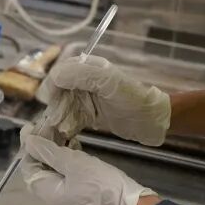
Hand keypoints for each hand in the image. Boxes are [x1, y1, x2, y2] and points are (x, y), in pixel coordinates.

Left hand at [19, 126, 156, 204]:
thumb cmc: (101, 184)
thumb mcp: (74, 163)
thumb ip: (49, 152)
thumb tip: (28, 142)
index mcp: (50, 195)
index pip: (29, 169)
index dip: (29, 149)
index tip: (33, 129)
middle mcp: (55, 201)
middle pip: (41, 172)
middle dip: (43, 151)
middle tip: (49, 130)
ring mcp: (69, 202)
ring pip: (55, 175)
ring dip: (56, 156)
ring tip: (63, 136)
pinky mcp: (81, 200)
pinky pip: (67, 180)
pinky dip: (67, 165)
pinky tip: (75, 149)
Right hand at [37, 56, 170, 145]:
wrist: (152, 121)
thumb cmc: (132, 99)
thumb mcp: (108, 82)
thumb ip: (81, 74)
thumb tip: (55, 77)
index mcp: (88, 67)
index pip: (60, 74)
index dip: (53, 89)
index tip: (52, 107)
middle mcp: (84, 81)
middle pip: (59, 93)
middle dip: (55, 109)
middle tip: (53, 126)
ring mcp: (87, 98)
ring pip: (63, 107)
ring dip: (59, 120)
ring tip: (58, 135)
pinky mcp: (90, 113)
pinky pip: (71, 118)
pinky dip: (66, 127)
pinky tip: (64, 136)